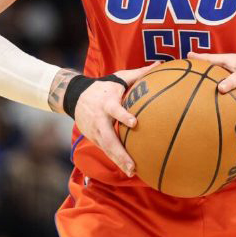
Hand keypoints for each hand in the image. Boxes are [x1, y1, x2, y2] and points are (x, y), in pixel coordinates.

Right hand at [73, 63, 156, 177]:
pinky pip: (106, 150)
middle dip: (120, 152)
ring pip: (106, 148)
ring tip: (133, 171)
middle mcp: (100, 120)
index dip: (123, 116)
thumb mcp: (118, 78)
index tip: (135, 123)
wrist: (75, 96)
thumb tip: (160, 65)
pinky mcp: (93, 138)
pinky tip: (128, 169)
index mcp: (107, 104)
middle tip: (133, 164)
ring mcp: (95, 131)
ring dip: (119, 160)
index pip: (115, 110)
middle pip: (108, 138)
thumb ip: (139, 73)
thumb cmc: (103, 86)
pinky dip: (116, 160)